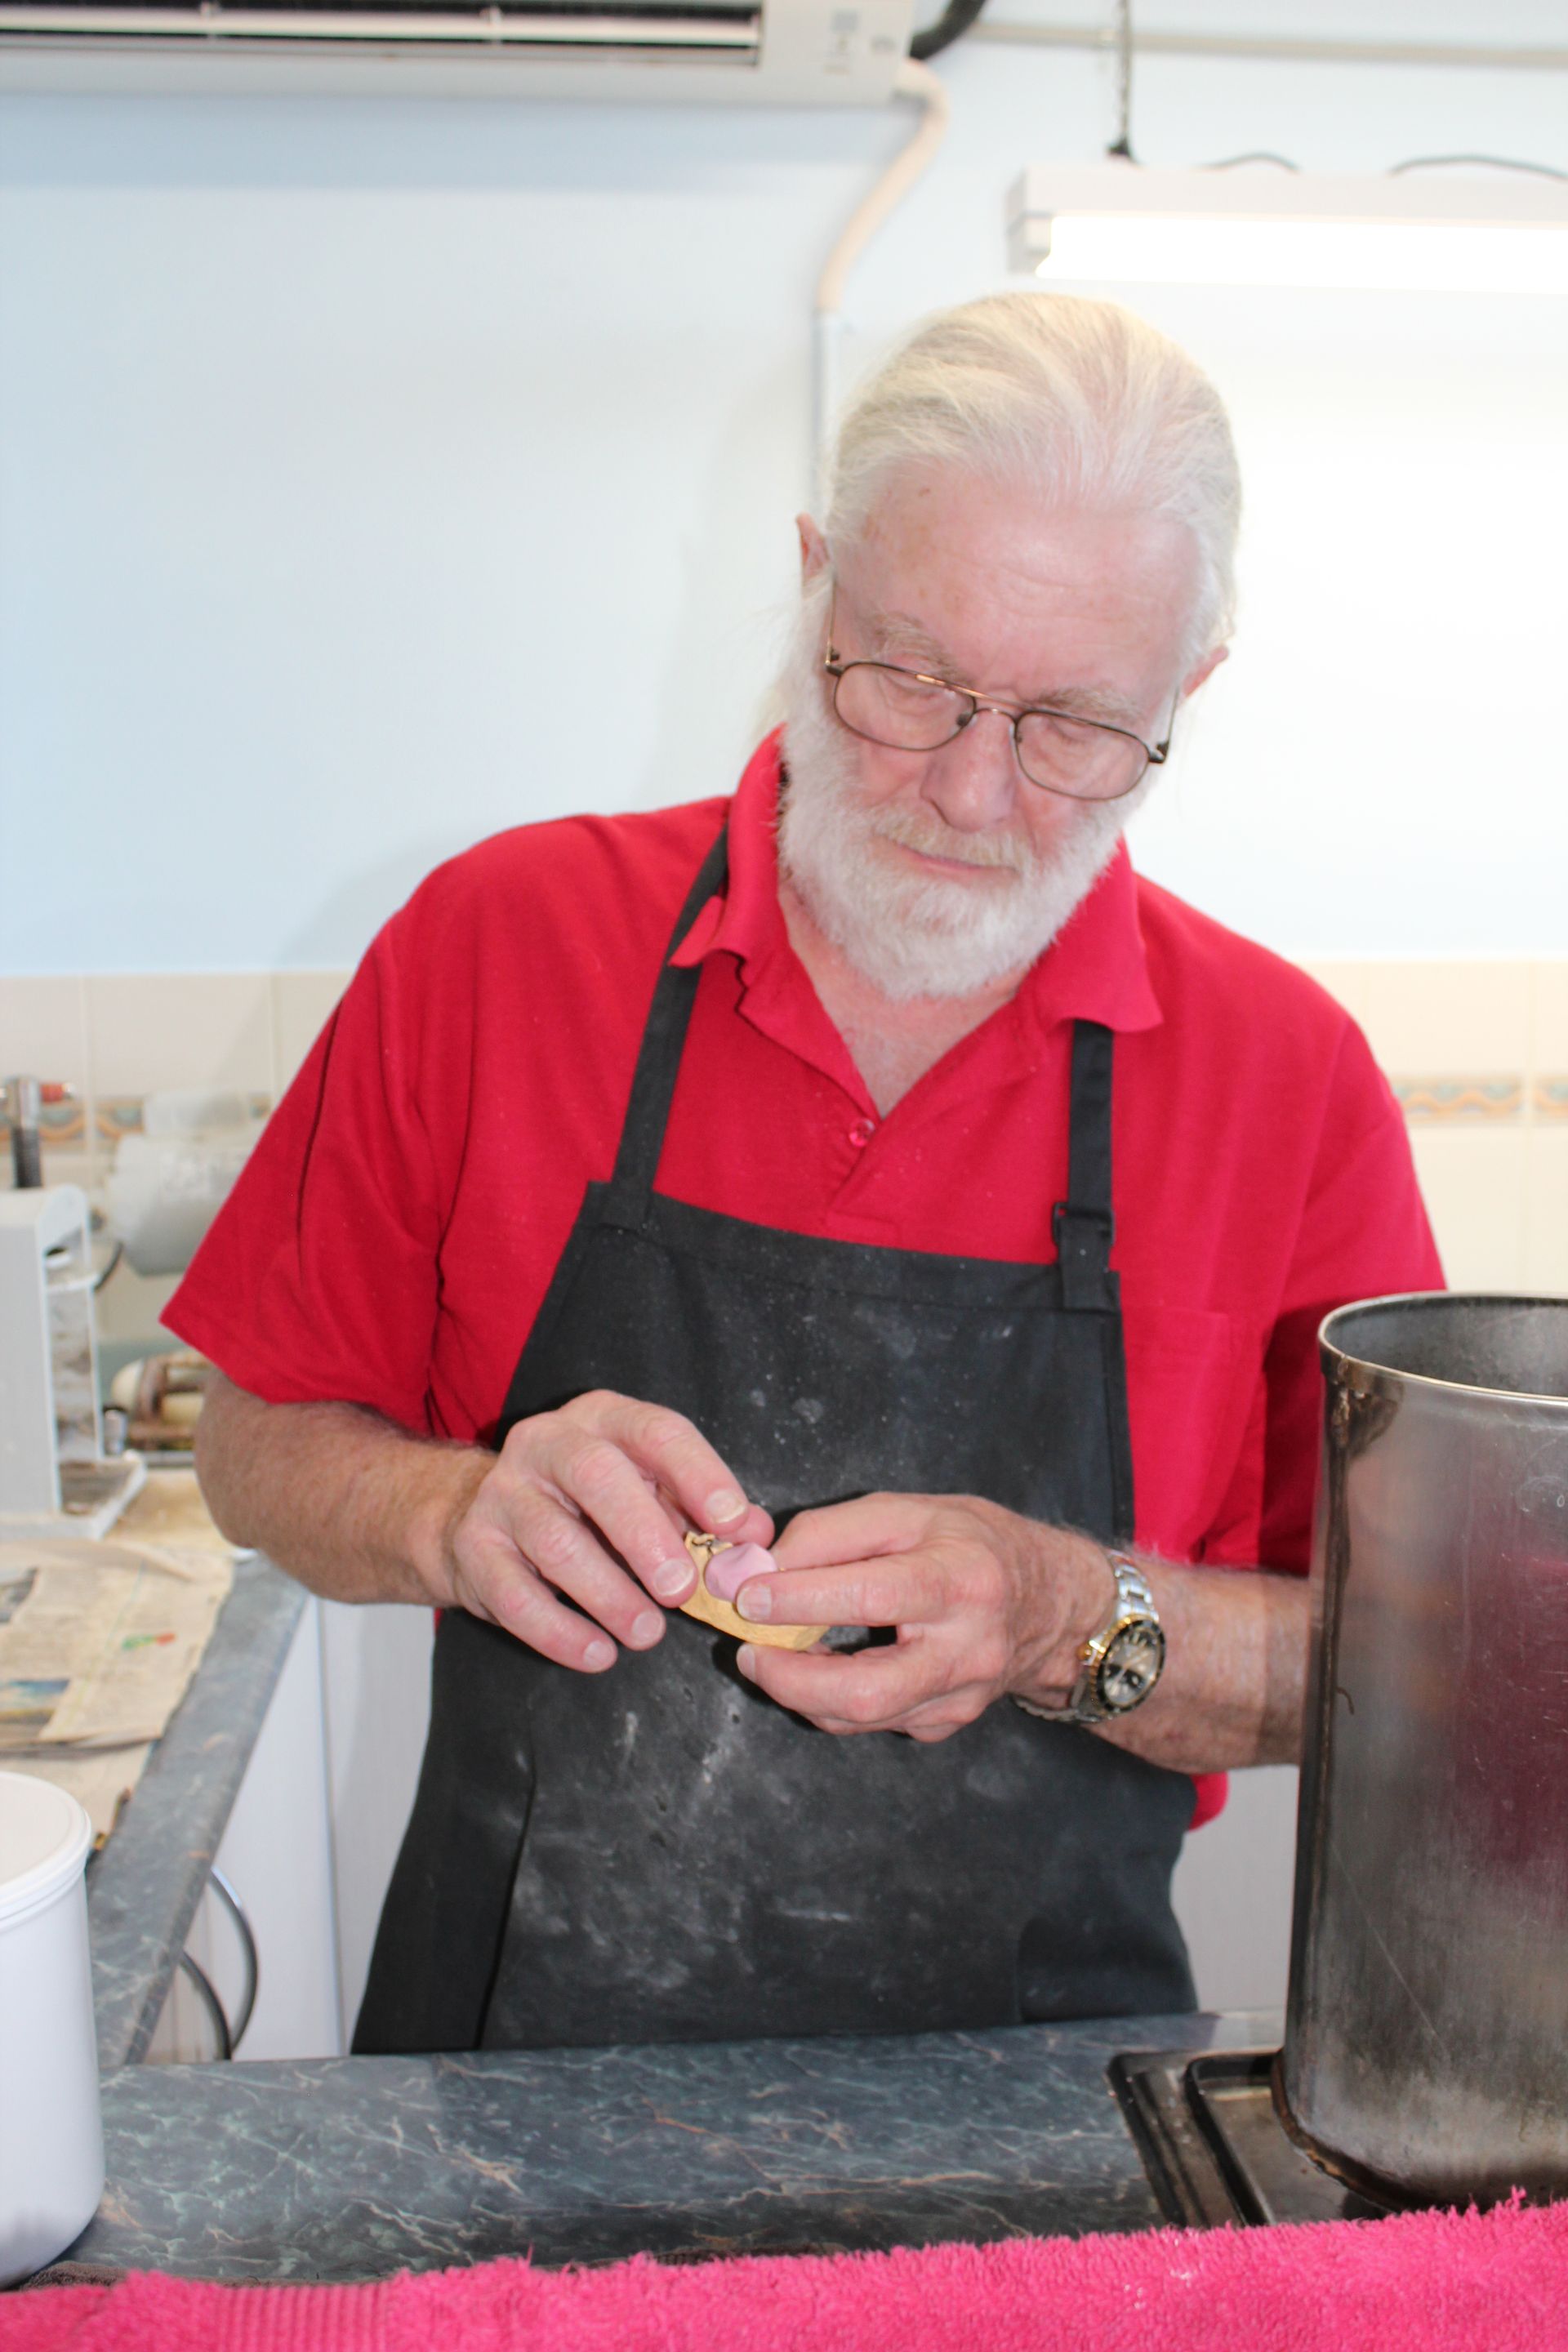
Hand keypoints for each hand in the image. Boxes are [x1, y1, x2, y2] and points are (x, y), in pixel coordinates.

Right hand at [440, 1390, 772, 1672]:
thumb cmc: (585, 1506)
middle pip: (596, 1477)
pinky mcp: (474, 1549)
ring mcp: (503, 1495)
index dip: (699, 1475)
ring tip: (647, 1634)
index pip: (656, 1431)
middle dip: (645, 1535)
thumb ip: (698, 1510)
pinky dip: (561, 1632)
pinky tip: (598, 1654)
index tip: (734, 1523)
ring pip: (555, 1542)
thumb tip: (755, 1537)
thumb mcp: (643, 1489)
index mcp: (603, 1419)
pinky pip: (515, 1597)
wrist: (473, 1517)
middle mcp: (546, 1444)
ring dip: (609, 1595)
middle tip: (683, 1590)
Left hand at [730, 1493, 1109, 1741]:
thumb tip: (763, 1567)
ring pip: (863, 1717)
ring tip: (769, 1656)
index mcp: (961, 1579)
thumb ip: (832, 1532)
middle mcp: (968, 1648)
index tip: (747, 1595)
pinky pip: (874, 1722)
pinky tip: (816, 1670)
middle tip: (748, 1650)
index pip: (872, 1594)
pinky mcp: (947, 1724)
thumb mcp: (908, 1511)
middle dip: (791, 1677)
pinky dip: (831, 1700)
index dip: (802, 1599)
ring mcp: (960, 1697)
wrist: (1050, 1603)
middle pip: (868, 1689)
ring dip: (801, 1691)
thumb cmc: (971, 1543)